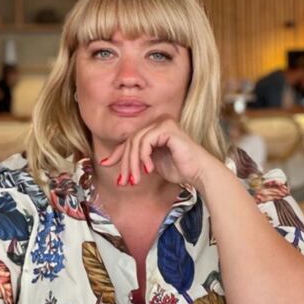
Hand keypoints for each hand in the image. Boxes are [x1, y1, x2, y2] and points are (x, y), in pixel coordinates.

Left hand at [101, 116, 219, 188]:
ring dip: (132, 164)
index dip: (117, 154)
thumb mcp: (149, 164)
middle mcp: (158, 121)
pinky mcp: (167, 128)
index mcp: (154, 127)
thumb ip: (133, 159)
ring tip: (134, 180)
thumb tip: (105, 161)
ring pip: (136, 142)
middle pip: (131, 141)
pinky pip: (146, 142)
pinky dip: (143, 157)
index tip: (105, 165)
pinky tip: (148, 170)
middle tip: (124, 182)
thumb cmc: (179, 168)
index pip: (130, 139)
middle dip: (125, 163)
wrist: (198, 172)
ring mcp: (163, 122)